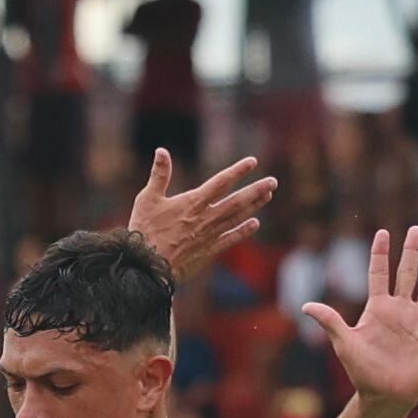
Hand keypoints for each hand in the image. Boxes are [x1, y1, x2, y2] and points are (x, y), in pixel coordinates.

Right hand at [127, 150, 277, 280]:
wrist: (147, 266)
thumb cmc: (144, 231)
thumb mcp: (147, 199)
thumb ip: (159, 175)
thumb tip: (162, 151)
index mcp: (192, 203)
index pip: (220, 182)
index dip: (238, 171)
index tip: (253, 162)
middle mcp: (205, 218)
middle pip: (236, 200)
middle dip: (256, 189)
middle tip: (273, 181)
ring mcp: (208, 235)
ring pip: (236, 217)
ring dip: (254, 206)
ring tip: (268, 195)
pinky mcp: (207, 251)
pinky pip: (230, 239)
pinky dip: (243, 231)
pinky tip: (255, 224)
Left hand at [303, 226, 417, 408]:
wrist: (385, 397)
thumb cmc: (362, 373)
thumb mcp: (345, 344)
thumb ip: (330, 322)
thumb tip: (305, 306)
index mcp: (378, 309)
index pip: (379, 274)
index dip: (380, 254)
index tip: (383, 233)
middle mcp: (399, 310)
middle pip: (407, 273)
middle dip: (412, 251)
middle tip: (416, 228)